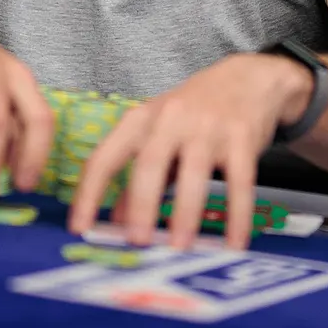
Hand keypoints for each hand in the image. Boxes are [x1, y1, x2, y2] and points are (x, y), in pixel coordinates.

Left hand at [66, 52, 311, 250]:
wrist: (248, 79)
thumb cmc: (195, 110)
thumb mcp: (158, 134)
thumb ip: (136, 176)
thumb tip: (114, 221)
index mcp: (141, 120)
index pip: (105, 157)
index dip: (88, 194)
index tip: (79, 229)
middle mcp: (170, 119)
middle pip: (149, 163)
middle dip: (141, 204)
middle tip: (137, 242)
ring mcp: (208, 126)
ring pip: (194, 173)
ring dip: (186, 213)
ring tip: (181, 248)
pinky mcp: (241, 137)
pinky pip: (239, 181)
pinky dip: (237, 215)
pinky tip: (234, 244)